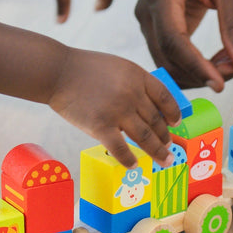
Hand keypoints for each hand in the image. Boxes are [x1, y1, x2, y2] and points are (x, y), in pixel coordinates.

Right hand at [47, 48, 180, 167]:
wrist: (57, 72)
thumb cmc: (84, 69)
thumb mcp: (118, 67)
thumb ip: (134, 84)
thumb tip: (148, 107)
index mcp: (137, 76)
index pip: (165, 98)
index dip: (173, 113)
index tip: (176, 123)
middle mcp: (132, 94)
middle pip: (156, 120)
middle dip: (165, 137)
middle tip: (169, 148)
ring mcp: (117, 111)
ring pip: (145, 137)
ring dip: (157, 151)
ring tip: (164, 160)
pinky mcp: (100, 126)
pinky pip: (120, 148)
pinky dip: (129, 160)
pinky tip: (134, 165)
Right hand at [135, 0, 232, 90]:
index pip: (173, 41)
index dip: (196, 66)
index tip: (221, 84)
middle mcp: (146, 10)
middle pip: (167, 59)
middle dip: (201, 74)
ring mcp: (147, 21)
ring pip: (166, 64)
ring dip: (198, 74)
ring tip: (232, 66)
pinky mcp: (155, 28)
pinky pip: (171, 57)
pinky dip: (194, 66)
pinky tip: (220, 62)